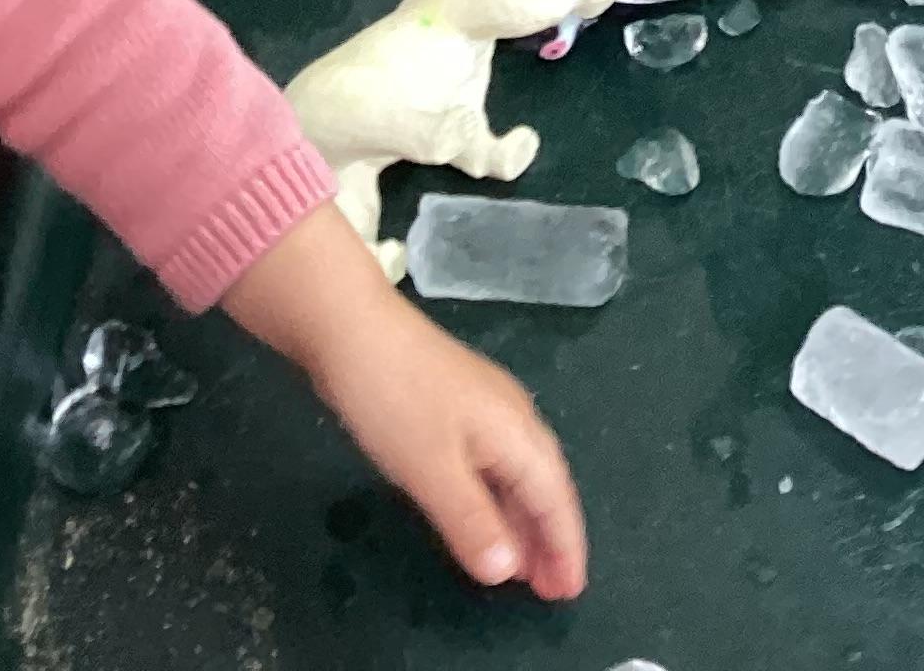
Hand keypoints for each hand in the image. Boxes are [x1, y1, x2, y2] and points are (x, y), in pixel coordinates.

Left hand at [224, 208, 584, 598]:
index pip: (554, 498)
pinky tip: (486, 517)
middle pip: (545, 486)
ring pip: (519, 476)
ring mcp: (486, 410)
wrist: (352, 331)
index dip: (565, 546)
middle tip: (553, 591)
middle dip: (552, 539)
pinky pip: (495, 467)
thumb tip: (508, 573)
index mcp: (516, 432)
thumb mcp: (432, 471)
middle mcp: (513, 418)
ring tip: (526, 570)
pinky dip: (500, 501)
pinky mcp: (458, 409)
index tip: (570, 591)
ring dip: (525, 523)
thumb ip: (472, 521)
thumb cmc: (397, 400)